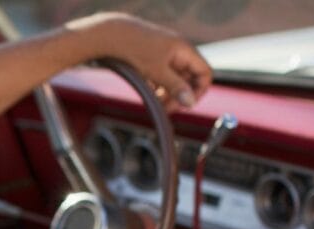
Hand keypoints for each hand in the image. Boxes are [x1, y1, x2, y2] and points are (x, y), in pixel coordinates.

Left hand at [67, 12, 212, 111]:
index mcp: (184, 50)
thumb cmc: (134, 48)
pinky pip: (161, 76)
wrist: (109, 34)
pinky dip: (157, 87)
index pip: (204, 72)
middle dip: (179, 95)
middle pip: (188, 78)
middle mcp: (177, 51)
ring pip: (173, 79)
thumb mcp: (157, 71)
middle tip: (167, 108)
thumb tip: (190, 102)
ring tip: (157, 103)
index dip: (199, 90)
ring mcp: (164, 55)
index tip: (186, 104)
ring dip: (168, 93)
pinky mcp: (152, 59)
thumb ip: (175, 87)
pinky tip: (149, 93)